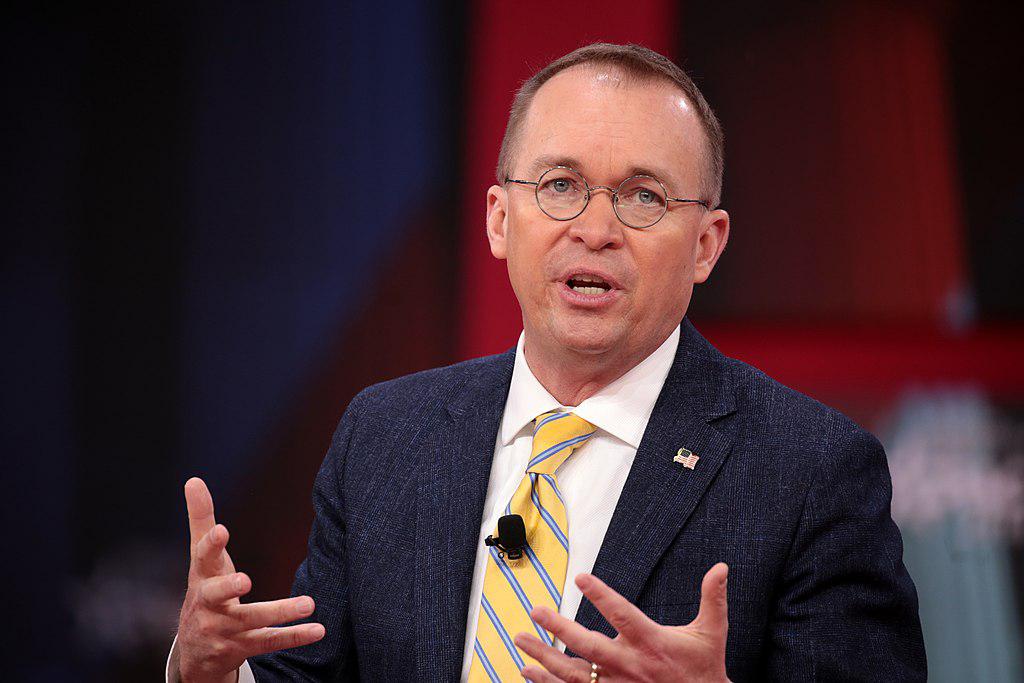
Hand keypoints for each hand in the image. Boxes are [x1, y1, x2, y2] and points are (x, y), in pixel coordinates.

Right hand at [176, 477, 325, 682]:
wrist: (196, 652)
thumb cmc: (205, 590)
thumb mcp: (202, 558)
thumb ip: (201, 520)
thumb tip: (193, 479)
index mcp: (201, 577)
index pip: (202, 558)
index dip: (211, 545)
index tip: (221, 530)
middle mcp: (208, 605)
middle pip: (215, 595)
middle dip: (228, 587)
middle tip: (245, 580)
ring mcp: (224, 629)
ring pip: (251, 621)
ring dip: (280, 613)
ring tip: (309, 604)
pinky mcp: (242, 648)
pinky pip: (269, 642)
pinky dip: (294, 636)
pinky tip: (318, 630)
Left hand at [515, 563, 729, 682]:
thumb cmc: (704, 670)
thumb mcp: (712, 633)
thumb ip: (712, 598)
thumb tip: (721, 568)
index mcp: (651, 642)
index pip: (621, 614)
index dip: (601, 595)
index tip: (580, 577)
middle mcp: (629, 665)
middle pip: (587, 646)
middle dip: (558, 628)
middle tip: (535, 611)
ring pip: (573, 673)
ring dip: (544, 657)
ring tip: (520, 641)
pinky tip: (528, 672)